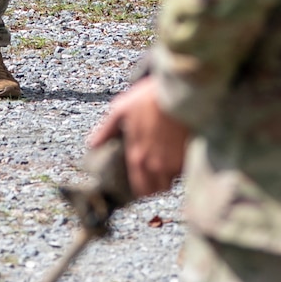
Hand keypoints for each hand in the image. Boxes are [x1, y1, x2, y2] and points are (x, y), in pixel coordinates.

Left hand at [87, 75, 189, 199]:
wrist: (177, 91)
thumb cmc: (148, 99)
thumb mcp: (121, 109)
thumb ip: (106, 130)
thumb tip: (93, 144)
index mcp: (137, 156)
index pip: (140, 188)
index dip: (142, 188)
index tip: (143, 182)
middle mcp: (154, 164)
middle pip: (158, 190)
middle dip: (157, 185)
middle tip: (156, 176)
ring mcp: (173, 162)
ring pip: (172, 180)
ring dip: (170, 176)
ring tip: (168, 163)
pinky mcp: (188, 154)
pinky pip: (184, 169)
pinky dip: (181, 165)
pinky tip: (178, 153)